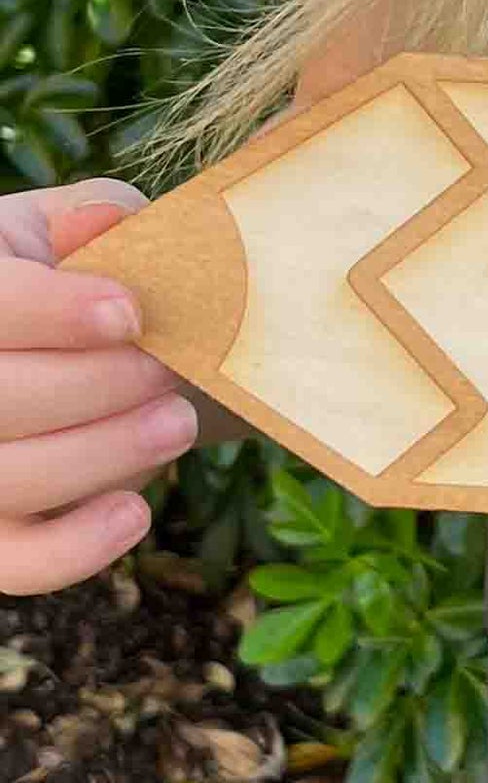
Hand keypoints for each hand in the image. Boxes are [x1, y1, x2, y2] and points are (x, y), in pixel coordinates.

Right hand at [0, 179, 198, 593]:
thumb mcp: (83, 232)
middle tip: (169, 369)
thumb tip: (102, 220)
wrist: (91, 357)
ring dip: (103, 452)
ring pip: (6, 479)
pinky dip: (77, 548)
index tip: (130, 314)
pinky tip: (135, 508)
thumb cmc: (87, 280)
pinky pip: (17, 564)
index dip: (50, 311)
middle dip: (95, 384)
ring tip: (175, 421)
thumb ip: (95, 219)